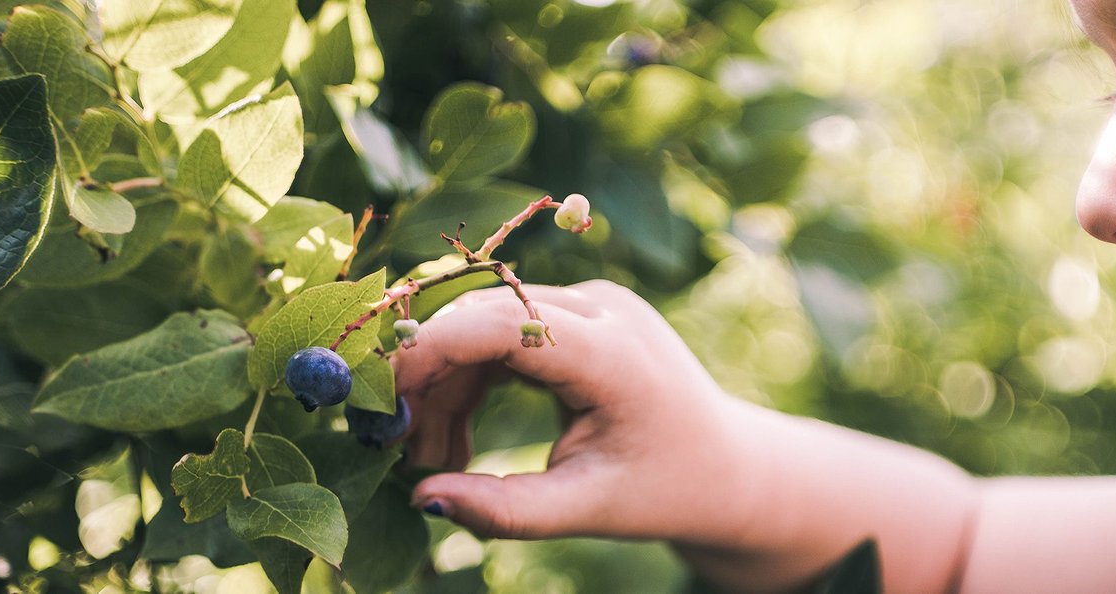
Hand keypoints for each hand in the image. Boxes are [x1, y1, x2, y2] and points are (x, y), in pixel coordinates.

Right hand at [392, 280, 763, 545]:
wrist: (730, 467)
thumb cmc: (666, 491)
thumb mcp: (587, 510)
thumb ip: (506, 510)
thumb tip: (420, 498)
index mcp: (614, 354)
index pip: (500, 323)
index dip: (430, 353)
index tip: (385, 409)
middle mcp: (603, 309)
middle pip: (483, 320)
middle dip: (430, 382)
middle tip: (401, 454)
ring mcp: (593, 304)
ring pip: (484, 325)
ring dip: (447, 388)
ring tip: (437, 463)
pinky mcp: (581, 315)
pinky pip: (504, 332)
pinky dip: (472, 381)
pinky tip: (459, 440)